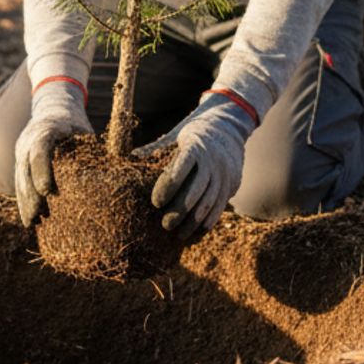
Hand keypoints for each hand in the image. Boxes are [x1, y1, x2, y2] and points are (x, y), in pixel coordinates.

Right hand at [14, 86, 90, 226]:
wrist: (53, 105)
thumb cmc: (75, 123)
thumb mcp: (84, 130)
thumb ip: (92, 150)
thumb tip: (116, 172)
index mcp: (47, 128)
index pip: (40, 148)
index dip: (41, 170)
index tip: (46, 191)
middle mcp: (29, 139)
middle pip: (25, 167)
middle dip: (29, 193)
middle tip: (36, 216)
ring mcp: (21, 149)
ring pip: (19, 177)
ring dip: (25, 200)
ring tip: (32, 222)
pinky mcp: (19, 160)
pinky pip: (18, 181)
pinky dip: (23, 199)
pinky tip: (29, 218)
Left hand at [138, 94, 253, 239]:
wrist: (228, 129)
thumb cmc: (193, 134)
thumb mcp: (176, 135)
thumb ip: (157, 147)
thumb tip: (132, 157)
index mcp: (195, 146)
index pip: (182, 168)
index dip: (168, 187)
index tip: (155, 203)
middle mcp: (212, 161)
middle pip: (196, 190)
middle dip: (179, 211)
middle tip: (164, 225)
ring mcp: (223, 174)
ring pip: (209, 202)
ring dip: (193, 222)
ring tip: (178, 235)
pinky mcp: (231, 184)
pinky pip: (220, 207)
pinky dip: (208, 222)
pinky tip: (196, 233)